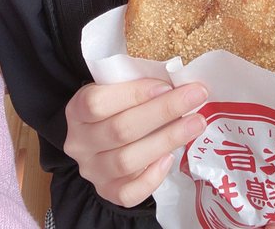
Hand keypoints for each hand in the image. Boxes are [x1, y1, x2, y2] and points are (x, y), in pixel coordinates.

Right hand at [64, 78, 206, 206]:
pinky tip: (171, 158)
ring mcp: (92, 170)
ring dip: (168, 139)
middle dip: (164, 111)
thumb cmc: (118, 104)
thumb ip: (139, 84)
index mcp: (77, 110)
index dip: (133, 93)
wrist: (103, 134)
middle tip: (197, 95)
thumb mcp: (118, 87)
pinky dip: (152, 177)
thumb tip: (179, 82)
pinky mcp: (107, 191)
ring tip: (197, 123)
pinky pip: (129, 192)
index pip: (97, 102)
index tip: (167, 84)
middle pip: (121, 129)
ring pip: (128, 160)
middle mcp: (79, 142)